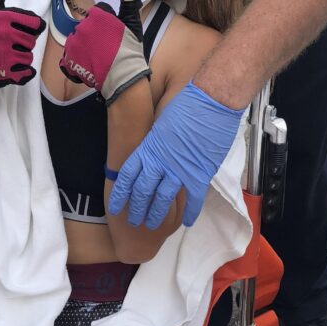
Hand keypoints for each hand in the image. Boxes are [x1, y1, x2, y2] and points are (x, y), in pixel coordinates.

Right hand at [0, 0, 45, 91]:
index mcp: (4, 18)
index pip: (36, 24)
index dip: (30, 29)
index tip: (20, 30)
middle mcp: (5, 34)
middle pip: (32, 41)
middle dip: (23, 44)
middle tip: (8, 45)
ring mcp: (6, 54)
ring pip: (29, 57)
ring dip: (21, 59)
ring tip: (6, 56)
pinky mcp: (5, 71)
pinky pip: (27, 72)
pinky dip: (24, 73)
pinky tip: (14, 69)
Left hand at [59, 0, 149, 103]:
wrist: (123, 76)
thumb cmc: (130, 50)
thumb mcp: (133, 24)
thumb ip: (129, 2)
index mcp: (97, 15)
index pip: (98, 13)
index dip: (107, 23)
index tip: (114, 34)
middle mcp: (82, 26)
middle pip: (87, 26)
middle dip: (95, 34)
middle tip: (108, 47)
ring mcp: (74, 43)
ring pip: (77, 40)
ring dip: (85, 46)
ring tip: (99, 57)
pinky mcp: (69, 58)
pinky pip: (70, 55)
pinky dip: (77, 60)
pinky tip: (90, 64)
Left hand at [108, 81, 245, 228]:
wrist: (212, 100)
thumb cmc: (188, 103)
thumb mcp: (163, 120)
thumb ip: (158, 138)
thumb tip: (155, 145)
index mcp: (149, 147)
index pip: (128, 175)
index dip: (120, 194)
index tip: (114, 208)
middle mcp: (160, 161)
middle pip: (142, 191)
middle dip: (136, 209)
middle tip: (134, 223)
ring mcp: (179, 169)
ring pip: (163, 199)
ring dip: (157, 215)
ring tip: (153, 225)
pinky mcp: (199, 173)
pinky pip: (193, 199)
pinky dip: (190, 212)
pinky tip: (186, 222)